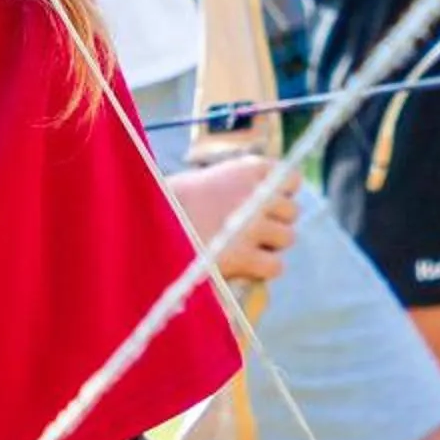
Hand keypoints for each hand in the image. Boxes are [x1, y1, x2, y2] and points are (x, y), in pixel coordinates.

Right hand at [167, 156, 298, 282]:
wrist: (147, 224)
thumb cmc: (170, 203)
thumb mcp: (206, 180)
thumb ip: (237, 188)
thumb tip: (266, 203)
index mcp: (247, 169)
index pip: (291, 179)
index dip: (281, 195)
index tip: (266, 204)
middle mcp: (256, 194)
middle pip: (292, 211)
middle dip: (276, 222)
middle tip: (252, 232)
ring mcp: (253, 225)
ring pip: (287, 237)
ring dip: (270, 245)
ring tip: (245, 249)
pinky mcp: (244, 256)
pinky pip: (275, 265)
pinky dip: (262, 270)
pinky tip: (243, 267)